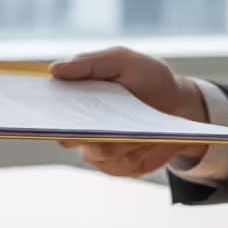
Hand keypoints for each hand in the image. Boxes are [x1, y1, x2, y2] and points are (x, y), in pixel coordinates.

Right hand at [51, 47, 209, 176]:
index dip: (47, 117)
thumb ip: (90, 64)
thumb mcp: (122, 60)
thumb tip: (54, 70)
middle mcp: (83, 133)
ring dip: (119, 140)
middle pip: (70, 140)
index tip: (49, 112)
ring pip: (101, 153)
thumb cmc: (147, 78)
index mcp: (76, 104)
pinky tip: (151, 138)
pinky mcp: (126, 166)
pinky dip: (139, 150)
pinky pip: (125, 164)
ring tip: (137, 128)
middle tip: (97, 123)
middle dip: (84, 132)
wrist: (180, 103)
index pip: (51, 116)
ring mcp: (103, 153)